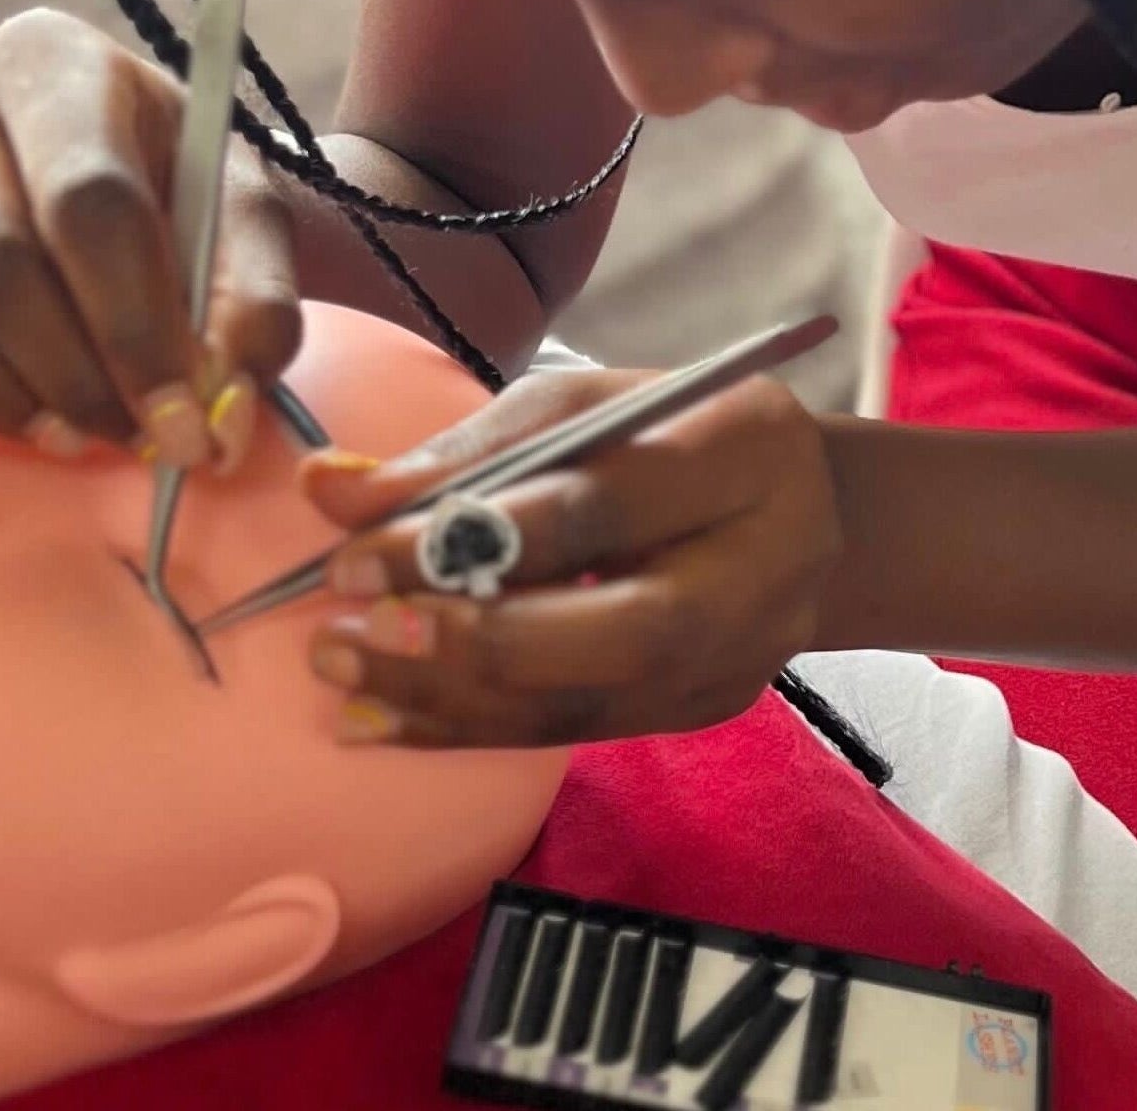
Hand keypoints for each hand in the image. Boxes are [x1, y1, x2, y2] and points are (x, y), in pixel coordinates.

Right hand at [0, 8, 300, 471]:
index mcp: (55, 61)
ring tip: (60, 437)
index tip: (184, 418)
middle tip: (129, 439)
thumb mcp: (242, 221)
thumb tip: (223, 406)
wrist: (126, 186)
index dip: (136, 325)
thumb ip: (253, 304)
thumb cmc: (182, 194)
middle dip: (69, 373)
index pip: (85, 200)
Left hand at [297, 366, 844, 748]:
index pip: (606, 502)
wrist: (806, 515)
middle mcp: (765, 562)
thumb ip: (472, 451)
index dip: (476, 534)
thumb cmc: (675, 436)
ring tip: (343, 675)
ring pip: (592, 699)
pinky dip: (470, 727)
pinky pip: (576, 731)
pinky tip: (382, 722)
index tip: (353, 551)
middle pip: (622, 629)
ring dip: (450, 696)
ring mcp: (741, 653)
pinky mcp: (704, 708)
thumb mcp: (588, 404)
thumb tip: (331, 489)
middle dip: (471, 640)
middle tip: (350, 635)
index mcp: (745, 449)